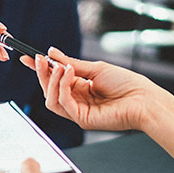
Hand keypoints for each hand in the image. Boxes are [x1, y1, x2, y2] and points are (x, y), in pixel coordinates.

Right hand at [22, 48, 161, 132]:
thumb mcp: (95, 68)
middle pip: (49, 90)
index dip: (40, 70)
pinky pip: (63, 103)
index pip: (54, 79)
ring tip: (59, 66)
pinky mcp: (82, 119)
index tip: (29, 58)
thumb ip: (71, 63)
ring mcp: (78, 112)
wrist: (144, 100)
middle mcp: (77, 101)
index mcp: (80, 88)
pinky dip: (62, 86)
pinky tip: (68, 74)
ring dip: (51, 80)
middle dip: (42, 74)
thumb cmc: (127, 84)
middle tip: (39, 59)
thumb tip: (52, 53)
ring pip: (51, 99)